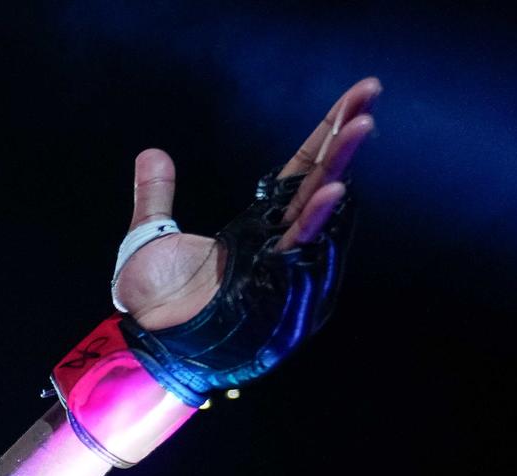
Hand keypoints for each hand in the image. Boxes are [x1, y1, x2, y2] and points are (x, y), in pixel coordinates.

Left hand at [117, 78, 380, 331]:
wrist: (146, 343)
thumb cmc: (156, 304)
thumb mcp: (149, 238)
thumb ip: (155, 196)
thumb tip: (150, 154)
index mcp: (261, 225)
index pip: (303, 168)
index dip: (327, 132)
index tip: (358, 96)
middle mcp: (280, 239)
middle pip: (321, 177)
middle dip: (345, 134)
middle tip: (370, 92)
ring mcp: (281, 262)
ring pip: (319, 207)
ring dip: (340, 165)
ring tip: (363, 126)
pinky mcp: (274, 285)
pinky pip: (300, 246)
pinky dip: (316, 217)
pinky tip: (334, 186)